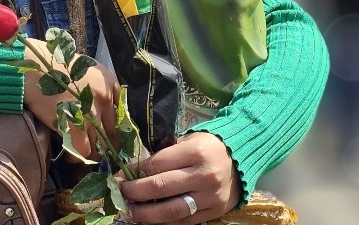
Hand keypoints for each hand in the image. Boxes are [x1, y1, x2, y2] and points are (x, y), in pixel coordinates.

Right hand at [21, 40, 117, 160]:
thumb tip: (100, 110)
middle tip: (97, 152)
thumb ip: (96, 87)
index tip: (107, 136)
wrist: (33, 68)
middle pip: (113, 132)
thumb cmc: (53, 66)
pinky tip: (70, 155)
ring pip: (100, 145)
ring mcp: (92, 114)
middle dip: (106, 145)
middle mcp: (105, 98)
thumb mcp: (83, 70)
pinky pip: (84, 151)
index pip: (121, 114)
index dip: (114, 129)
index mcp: (109, 83)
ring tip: (81, 154)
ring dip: (92, 153)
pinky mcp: (76, 127)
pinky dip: (78, 156)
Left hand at [118, 131, 239, 223]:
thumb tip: (133, 170)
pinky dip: (164, 222)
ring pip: (171, 211)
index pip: (156, 165)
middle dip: (134, 193)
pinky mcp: (214, 213)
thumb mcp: (188, 140)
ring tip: (129, 212)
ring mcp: (209, 197)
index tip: (117, 176)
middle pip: (160, 188)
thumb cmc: (208, 146)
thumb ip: (165, 155)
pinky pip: (184, 221)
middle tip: (118, 194)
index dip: (133, 172)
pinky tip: (150, 219)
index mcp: (195, 153)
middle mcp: (203, 176)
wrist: (241, 159)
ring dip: (145, 214)